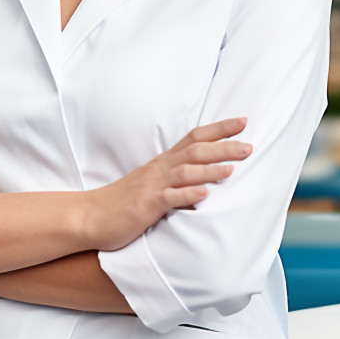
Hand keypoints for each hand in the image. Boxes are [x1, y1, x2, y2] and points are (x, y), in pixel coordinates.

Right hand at [82, 118, 251, 252]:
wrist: (91, 216)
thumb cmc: (123, 202)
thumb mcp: (152, 185)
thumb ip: (176, 179)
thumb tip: (205, 180)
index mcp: (163, 163)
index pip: (194, 138)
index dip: (219, 129)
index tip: (243, 122)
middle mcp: (160, 170)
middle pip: (195, 151)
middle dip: (223, 146)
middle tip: (248, 145)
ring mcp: (153, 186)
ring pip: (185, 172)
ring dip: (210, 169)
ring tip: (232, 169)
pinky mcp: (146, 205)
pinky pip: (169, 198)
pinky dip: (187, 194)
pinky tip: (204, 194)